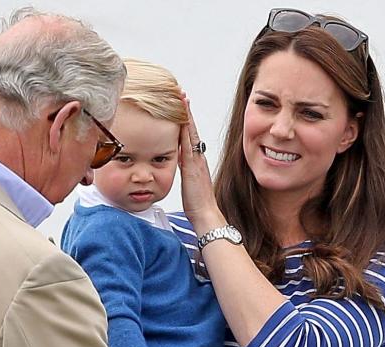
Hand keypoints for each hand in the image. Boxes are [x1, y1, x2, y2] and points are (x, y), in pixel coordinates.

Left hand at [178, 99, 225, 234]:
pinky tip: (180, 120)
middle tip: (181, 93)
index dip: (186, 119)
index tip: (182, 104)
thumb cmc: (197, 203)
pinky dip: (184, 131)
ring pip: (190, 132)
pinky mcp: (191, 167)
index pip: (191, 135)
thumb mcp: (190, 182)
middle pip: (191, 129)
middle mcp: (198, 157)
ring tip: (181, 98)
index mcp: (197, 160)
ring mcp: (196, 160)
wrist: (206, 214)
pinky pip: (187, 144)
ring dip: (185, 115)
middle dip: (186, 111)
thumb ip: (186, 169)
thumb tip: (179, 161)